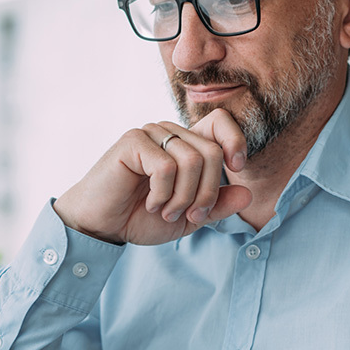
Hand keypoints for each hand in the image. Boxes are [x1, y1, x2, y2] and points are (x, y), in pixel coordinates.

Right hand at [53, 109, 252, 245]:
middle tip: (189, 215)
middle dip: (206, 192)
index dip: (236, 142)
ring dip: (184, 197)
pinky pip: (166, 167)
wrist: (102, 226)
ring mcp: (151, 133)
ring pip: (192, 160)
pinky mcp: (132, 141)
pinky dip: (163, 194)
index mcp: (186, 144)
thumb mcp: (188, 217)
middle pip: (212, 151)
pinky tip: (150, 203)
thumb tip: (248, 193)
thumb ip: (216, 206)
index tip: (235, 168)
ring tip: (165, 211)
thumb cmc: (140, 218)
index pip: (221, 122)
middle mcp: (170, 133)